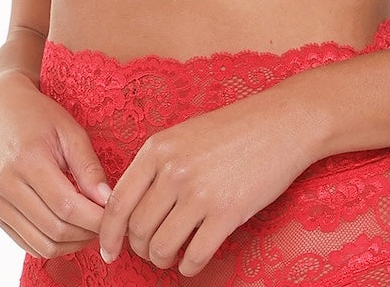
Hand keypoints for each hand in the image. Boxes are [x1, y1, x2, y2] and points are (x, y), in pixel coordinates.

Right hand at [0, 72, 111, 258]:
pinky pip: (29, 244)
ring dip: (73, 243)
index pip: (67, 207)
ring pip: (42, 245)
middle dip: (88, 233)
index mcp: (27, 161)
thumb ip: (89, 167)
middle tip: (110, 223)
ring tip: (92, 225)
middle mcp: (7, 187)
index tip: (119, 216)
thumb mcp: (70, 130)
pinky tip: (72, 227)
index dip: (97, 219)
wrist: (2, 109)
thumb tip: (109, 201)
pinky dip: (55, 244)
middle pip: (56, 230)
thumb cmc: (40, 115)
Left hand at [98, 91, 314, 275]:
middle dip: (140, 247)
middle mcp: (173, 170)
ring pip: (161, 247)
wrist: (282, 122)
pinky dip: (188, 266)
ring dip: (162, 259)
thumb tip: (130, 206)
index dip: (108, 234)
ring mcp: (199, 192)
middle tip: (151, 249)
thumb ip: (156, 164)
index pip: (117, 202)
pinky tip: (192, 261)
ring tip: (171, 255)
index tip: (108, 250)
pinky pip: (194, 256)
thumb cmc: (234, 128)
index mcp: (158, 148)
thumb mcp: (183, 134)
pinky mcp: (227, 213)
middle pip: (137, 229)